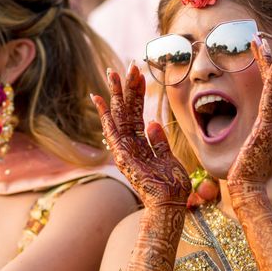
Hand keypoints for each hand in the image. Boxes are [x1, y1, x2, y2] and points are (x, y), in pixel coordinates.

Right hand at [93, 65, 190, 208]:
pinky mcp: (122, 155)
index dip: (136, 93)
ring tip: (112, 73)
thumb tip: (154, 122)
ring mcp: (124, 150)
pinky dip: (105, 115)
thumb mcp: (169, 159)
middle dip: (124, 88)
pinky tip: (99, 99)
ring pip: (118, 116)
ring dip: (116, 94)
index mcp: (141, 144)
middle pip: (125, 111)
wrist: (169, 205)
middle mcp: (130, 145)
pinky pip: (112, 131)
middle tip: (122, 66)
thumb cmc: (171, 186)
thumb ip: (159, 141)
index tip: (137, 74)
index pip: (136, 113)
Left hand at [227, 38, 271, 192]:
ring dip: (268, 62)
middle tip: (257, 36)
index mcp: (267, 120)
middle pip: (271, 81)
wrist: (247, 187)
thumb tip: (219, 116)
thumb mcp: (238, 141)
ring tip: (262, 42)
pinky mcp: (269, 127)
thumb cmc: (241, 169)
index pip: (266, 87)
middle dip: (264, 57)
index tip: (254, 47)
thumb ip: (236, 127)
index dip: (261, 66)